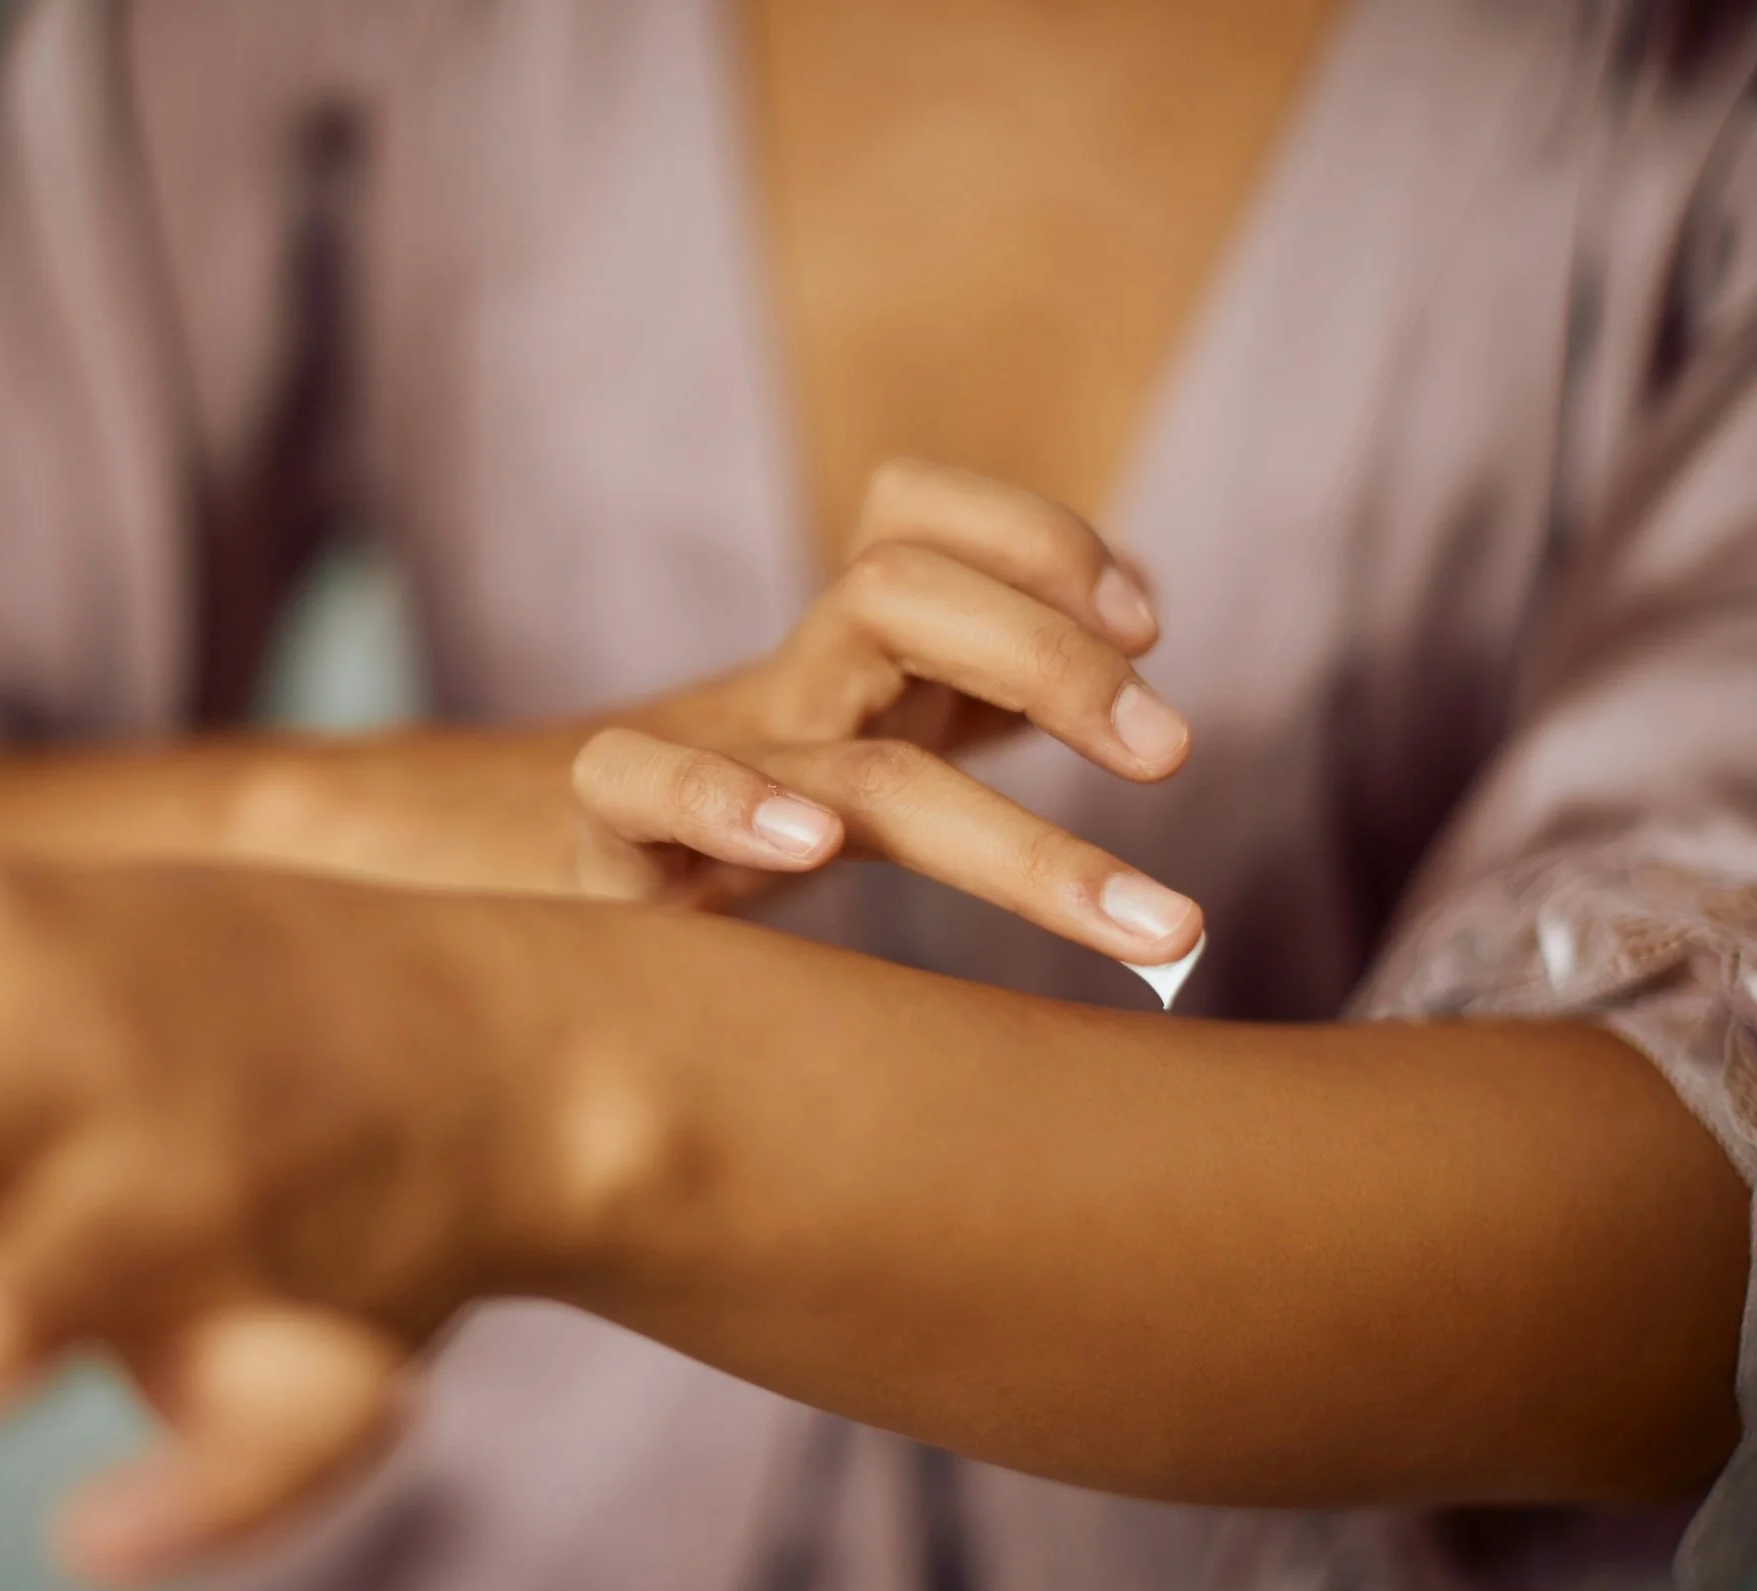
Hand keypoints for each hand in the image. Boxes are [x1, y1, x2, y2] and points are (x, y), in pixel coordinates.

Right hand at [574, 460, 1202, 974]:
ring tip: (1141, 914)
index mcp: (856, 652)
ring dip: (1007, 838)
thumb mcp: (896, 731)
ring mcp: (704, 768)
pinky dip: (717, 801)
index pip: (918, 510)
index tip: (1149, 628)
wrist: (586, 881)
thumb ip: (1008, 673)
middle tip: (1170, 753)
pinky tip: (814, 848)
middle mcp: (787, 691)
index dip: (1037, 536)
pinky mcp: (616, 849)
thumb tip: (1144, 604)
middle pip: (892, 590)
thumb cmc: (772, 813)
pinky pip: (633, 787)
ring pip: (839, 758)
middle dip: (1048, 658)